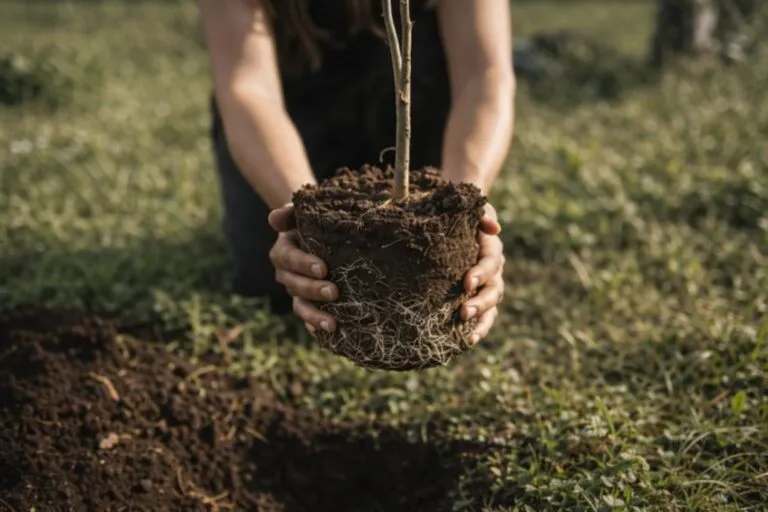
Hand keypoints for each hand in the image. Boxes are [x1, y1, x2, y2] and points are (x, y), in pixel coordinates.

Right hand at [268, 204, 337, 332]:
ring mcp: (296, 290)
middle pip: (294, 285)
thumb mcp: (303, 213)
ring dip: (314, 315)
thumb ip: (290, 213)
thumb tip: (274, 218)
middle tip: (334, 292)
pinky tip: (329, 333)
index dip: (303, 264)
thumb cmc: (314, 221)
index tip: (323, 269)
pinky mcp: (308, 302)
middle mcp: (286, 273)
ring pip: (300, 306)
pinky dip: (315, 326)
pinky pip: (308, 317)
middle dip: (313, 290)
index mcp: (283, 251)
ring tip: (332, 324)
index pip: (289, 258)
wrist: (323, 233)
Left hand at [460, 203, 503, 344]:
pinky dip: (479, 329)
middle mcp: (494, 269)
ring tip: (469, 335)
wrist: (458, 222)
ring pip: (491, 306)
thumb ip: (481, 213)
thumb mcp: (470, 208)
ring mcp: (489, 285)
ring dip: (481, 320)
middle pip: (494, 288)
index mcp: (490, 248)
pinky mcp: (479, 296)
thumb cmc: (460, 215)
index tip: (466, 282)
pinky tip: (467, 342)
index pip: (491, 261)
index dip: (481, 272)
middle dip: (480, 302)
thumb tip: (494, 227)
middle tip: (463, 312)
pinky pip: (484, 315)